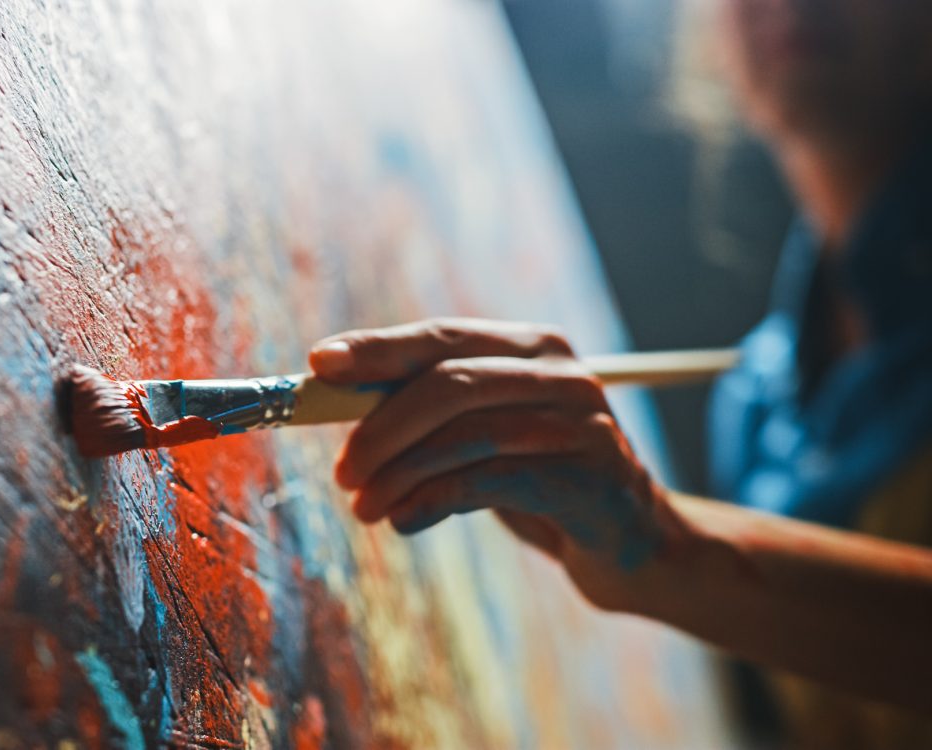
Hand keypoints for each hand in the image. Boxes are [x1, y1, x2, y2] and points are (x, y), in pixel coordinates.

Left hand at [309, 318, 689, 609]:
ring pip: (465, 435)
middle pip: (449, 383)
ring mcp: (581, 421)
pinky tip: (403, 520)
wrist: (631, 543)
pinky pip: (490, 480)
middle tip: (342, 471)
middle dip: (381, 427)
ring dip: (400, 474)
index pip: (442, 336)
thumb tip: (331, 396)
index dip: (377, 349)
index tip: (318, 364)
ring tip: (364, 507)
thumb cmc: (537, 481)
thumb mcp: (482, 437)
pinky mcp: (590, 476)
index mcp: (530, 347)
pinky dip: (433, 501)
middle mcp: (560, 372)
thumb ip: (426, 413)